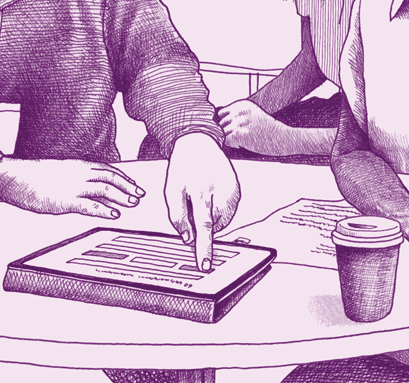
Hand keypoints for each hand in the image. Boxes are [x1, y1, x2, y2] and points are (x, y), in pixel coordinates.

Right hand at [0, 158, 143, 218]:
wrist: (15, 177)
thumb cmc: (33, 176)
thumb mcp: (59, 170)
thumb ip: (75, 176)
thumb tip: (87, 184)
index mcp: (78, 165)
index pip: (107, 168)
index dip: (123, 177)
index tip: (133, 184)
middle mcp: (79, 173)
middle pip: (111, 177)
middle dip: (128, 186)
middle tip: (140, 194)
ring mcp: (73, 186)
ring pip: (105, 189)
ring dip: (121, 196)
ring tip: (133, 203)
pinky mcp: (65, 201)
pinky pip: (89, 206)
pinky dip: (104, 210)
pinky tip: (114, 214)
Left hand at [164, 133, 240, 271]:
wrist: (199, 143)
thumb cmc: (182, 168)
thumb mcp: (171, 190)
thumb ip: (177, 216)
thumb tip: (188, 238)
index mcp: (199, 191)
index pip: (203, 225)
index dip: (204, 247)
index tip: (205, 264)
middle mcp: (218, 190)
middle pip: (214, 224)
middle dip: (206, 233)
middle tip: (197, 224)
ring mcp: (231, 190)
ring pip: (222, 220)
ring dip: (211, 219)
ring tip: (200, 200)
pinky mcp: (237, 189)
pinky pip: (228, 212)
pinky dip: (218, 212)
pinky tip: (209, 198)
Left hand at [217, 100, 290, 154]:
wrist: (285, 137)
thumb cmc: (270, 130)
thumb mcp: (254, 115)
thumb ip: (238, 115)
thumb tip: (217, 123)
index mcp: (243, 104)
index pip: (222, 113)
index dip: (227, 123)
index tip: (236, 128)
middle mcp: (240, 111)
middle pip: (221, 124)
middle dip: (228, 132)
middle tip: (243, 137)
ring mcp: (239, 123)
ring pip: (223, 133)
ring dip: (231, 139)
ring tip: (245, 140)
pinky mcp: (240, 134)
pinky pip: (226, 141)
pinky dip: (233, 145)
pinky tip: (244, 144)